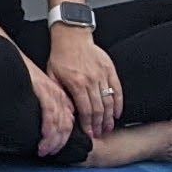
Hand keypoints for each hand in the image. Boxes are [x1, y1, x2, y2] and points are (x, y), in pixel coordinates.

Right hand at [23, 54, 77, 156]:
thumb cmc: (19, 72)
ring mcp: (52, 93)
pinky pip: (50, 115)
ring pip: (60, 124)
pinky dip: (48, 130)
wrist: (11, 53)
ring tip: (43, 151)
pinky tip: (43, 140)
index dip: (62, 138)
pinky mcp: (44, 90)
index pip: (68, 122)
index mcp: (58, 96)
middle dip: (59, 143)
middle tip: (48, 153)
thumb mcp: (35, 90)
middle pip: (66, 126)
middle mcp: (59, 95)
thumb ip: (42, 104)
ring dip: (53, 141)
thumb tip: (43, 124)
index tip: (53, 149)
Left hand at [46, 25, 121, 140]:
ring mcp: (102, 75)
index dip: (88, 125)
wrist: (72, 37)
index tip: (89, 134)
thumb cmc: (60, 57)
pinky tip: (117, 113)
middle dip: (99, 124)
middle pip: (99, 108)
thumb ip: (60, 93)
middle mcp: (91, 80)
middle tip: (100, 134)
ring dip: (109, 117)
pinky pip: (117, 89)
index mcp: (76, 83)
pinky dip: (118, 103)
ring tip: (108, 127)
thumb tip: (67, 112)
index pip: (85, 110)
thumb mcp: (52, 75)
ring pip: (109, 101)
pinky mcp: (110, 70)